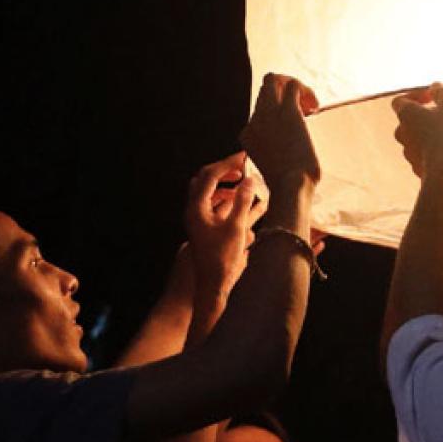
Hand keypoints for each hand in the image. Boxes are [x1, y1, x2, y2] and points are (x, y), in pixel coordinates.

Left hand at [185, 153, 265, 280]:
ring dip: (223, 181)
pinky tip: (237, 199)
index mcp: (197, 208)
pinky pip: (210, 202)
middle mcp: (193, 210)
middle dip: (224, 169)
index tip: (244, 158)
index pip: (210, 176)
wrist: (212, 283)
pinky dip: (223, 195)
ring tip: (241, 180)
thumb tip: (249, 179)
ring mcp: (196, 218)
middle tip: (242, 166)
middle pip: (204, 179)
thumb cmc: (222, 258)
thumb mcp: (236, 228)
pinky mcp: (202, 225)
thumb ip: (242, 201)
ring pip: (206, 190)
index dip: (228, 164)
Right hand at [242, 73, 320, 186]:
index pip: (259, 111)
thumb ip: (277, 151)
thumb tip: (292, 145)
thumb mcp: (275, 167)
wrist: (291, 187)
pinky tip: (314, 108)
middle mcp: (254, 121)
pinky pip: (293, 85)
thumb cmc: (290, 185)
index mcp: (248, 135)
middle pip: (263, 90)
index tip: (295, 127)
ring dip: (295, 88)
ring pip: (274, 80)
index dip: (278, 112)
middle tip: (302, 108)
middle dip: (283, 92)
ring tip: (309, 108)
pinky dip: (306, 91)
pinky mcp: (287, 111)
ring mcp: (268, 114)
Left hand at [391, 82, 442, 177]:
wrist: (442, 170)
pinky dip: (431, 148)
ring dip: (427, 132)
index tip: (431, 97)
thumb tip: (436, 86)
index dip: (414, 96)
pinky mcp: (414, 164)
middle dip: (423, 115)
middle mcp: (401, 131)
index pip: (399, 100)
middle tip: (441, 115)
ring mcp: (406, 149)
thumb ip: (441, 92)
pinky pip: (421, 152)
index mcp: (405, 113)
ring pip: (415, 136)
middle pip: (408, 118)